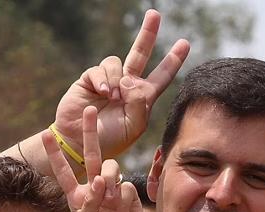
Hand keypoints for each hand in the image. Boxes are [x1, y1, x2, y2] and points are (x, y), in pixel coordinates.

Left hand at [44, 106, 150, 211]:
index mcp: (77, 197)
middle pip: (91, 156)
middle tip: (89, 110)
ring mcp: (113, 192)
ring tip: (109, 200)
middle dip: (90, 133)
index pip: (64, 171)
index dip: (56, 154)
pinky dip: (122, 199)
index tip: (47, 136)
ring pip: (111, 169)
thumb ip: (88, 205)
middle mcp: (94, 190)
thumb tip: (98, 181)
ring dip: (109, 179)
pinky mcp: (129, 197)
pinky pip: (125, 187)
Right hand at [53, 9, 189, 159]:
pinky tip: (101, 94)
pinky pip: (99, 70)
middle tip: (154, 14)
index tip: (185, 43)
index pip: (161, 75)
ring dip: (116, 79)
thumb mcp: (133, 127)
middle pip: (140, 53)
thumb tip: (130, 79)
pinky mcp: (89, 81)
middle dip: (148, 33)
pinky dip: (103, 80)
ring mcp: (107, 82)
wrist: (79, 144)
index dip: (173, 60)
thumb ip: (140, 103)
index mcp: (142, 97)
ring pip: (117, 62)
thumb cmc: (109, 140)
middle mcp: (126, 85)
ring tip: (111, 98)